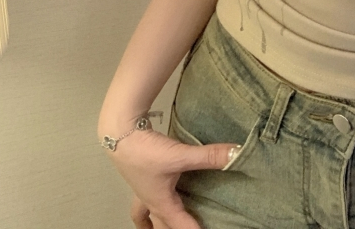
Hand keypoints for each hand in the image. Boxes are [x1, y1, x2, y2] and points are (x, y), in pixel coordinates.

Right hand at [104, 125, 236, 228]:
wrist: (119, 134)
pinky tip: (151, 195)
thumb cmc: (144, 150)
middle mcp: (151, 201)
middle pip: (161, 226)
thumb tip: (235, 154)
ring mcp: (142, 190)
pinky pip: (142, 201)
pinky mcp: (139, 176)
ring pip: (146, 217)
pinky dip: (146, 207)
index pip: (182, 225)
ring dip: (153, 225)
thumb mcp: (180, 155)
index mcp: (161, 203)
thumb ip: (208, 156)